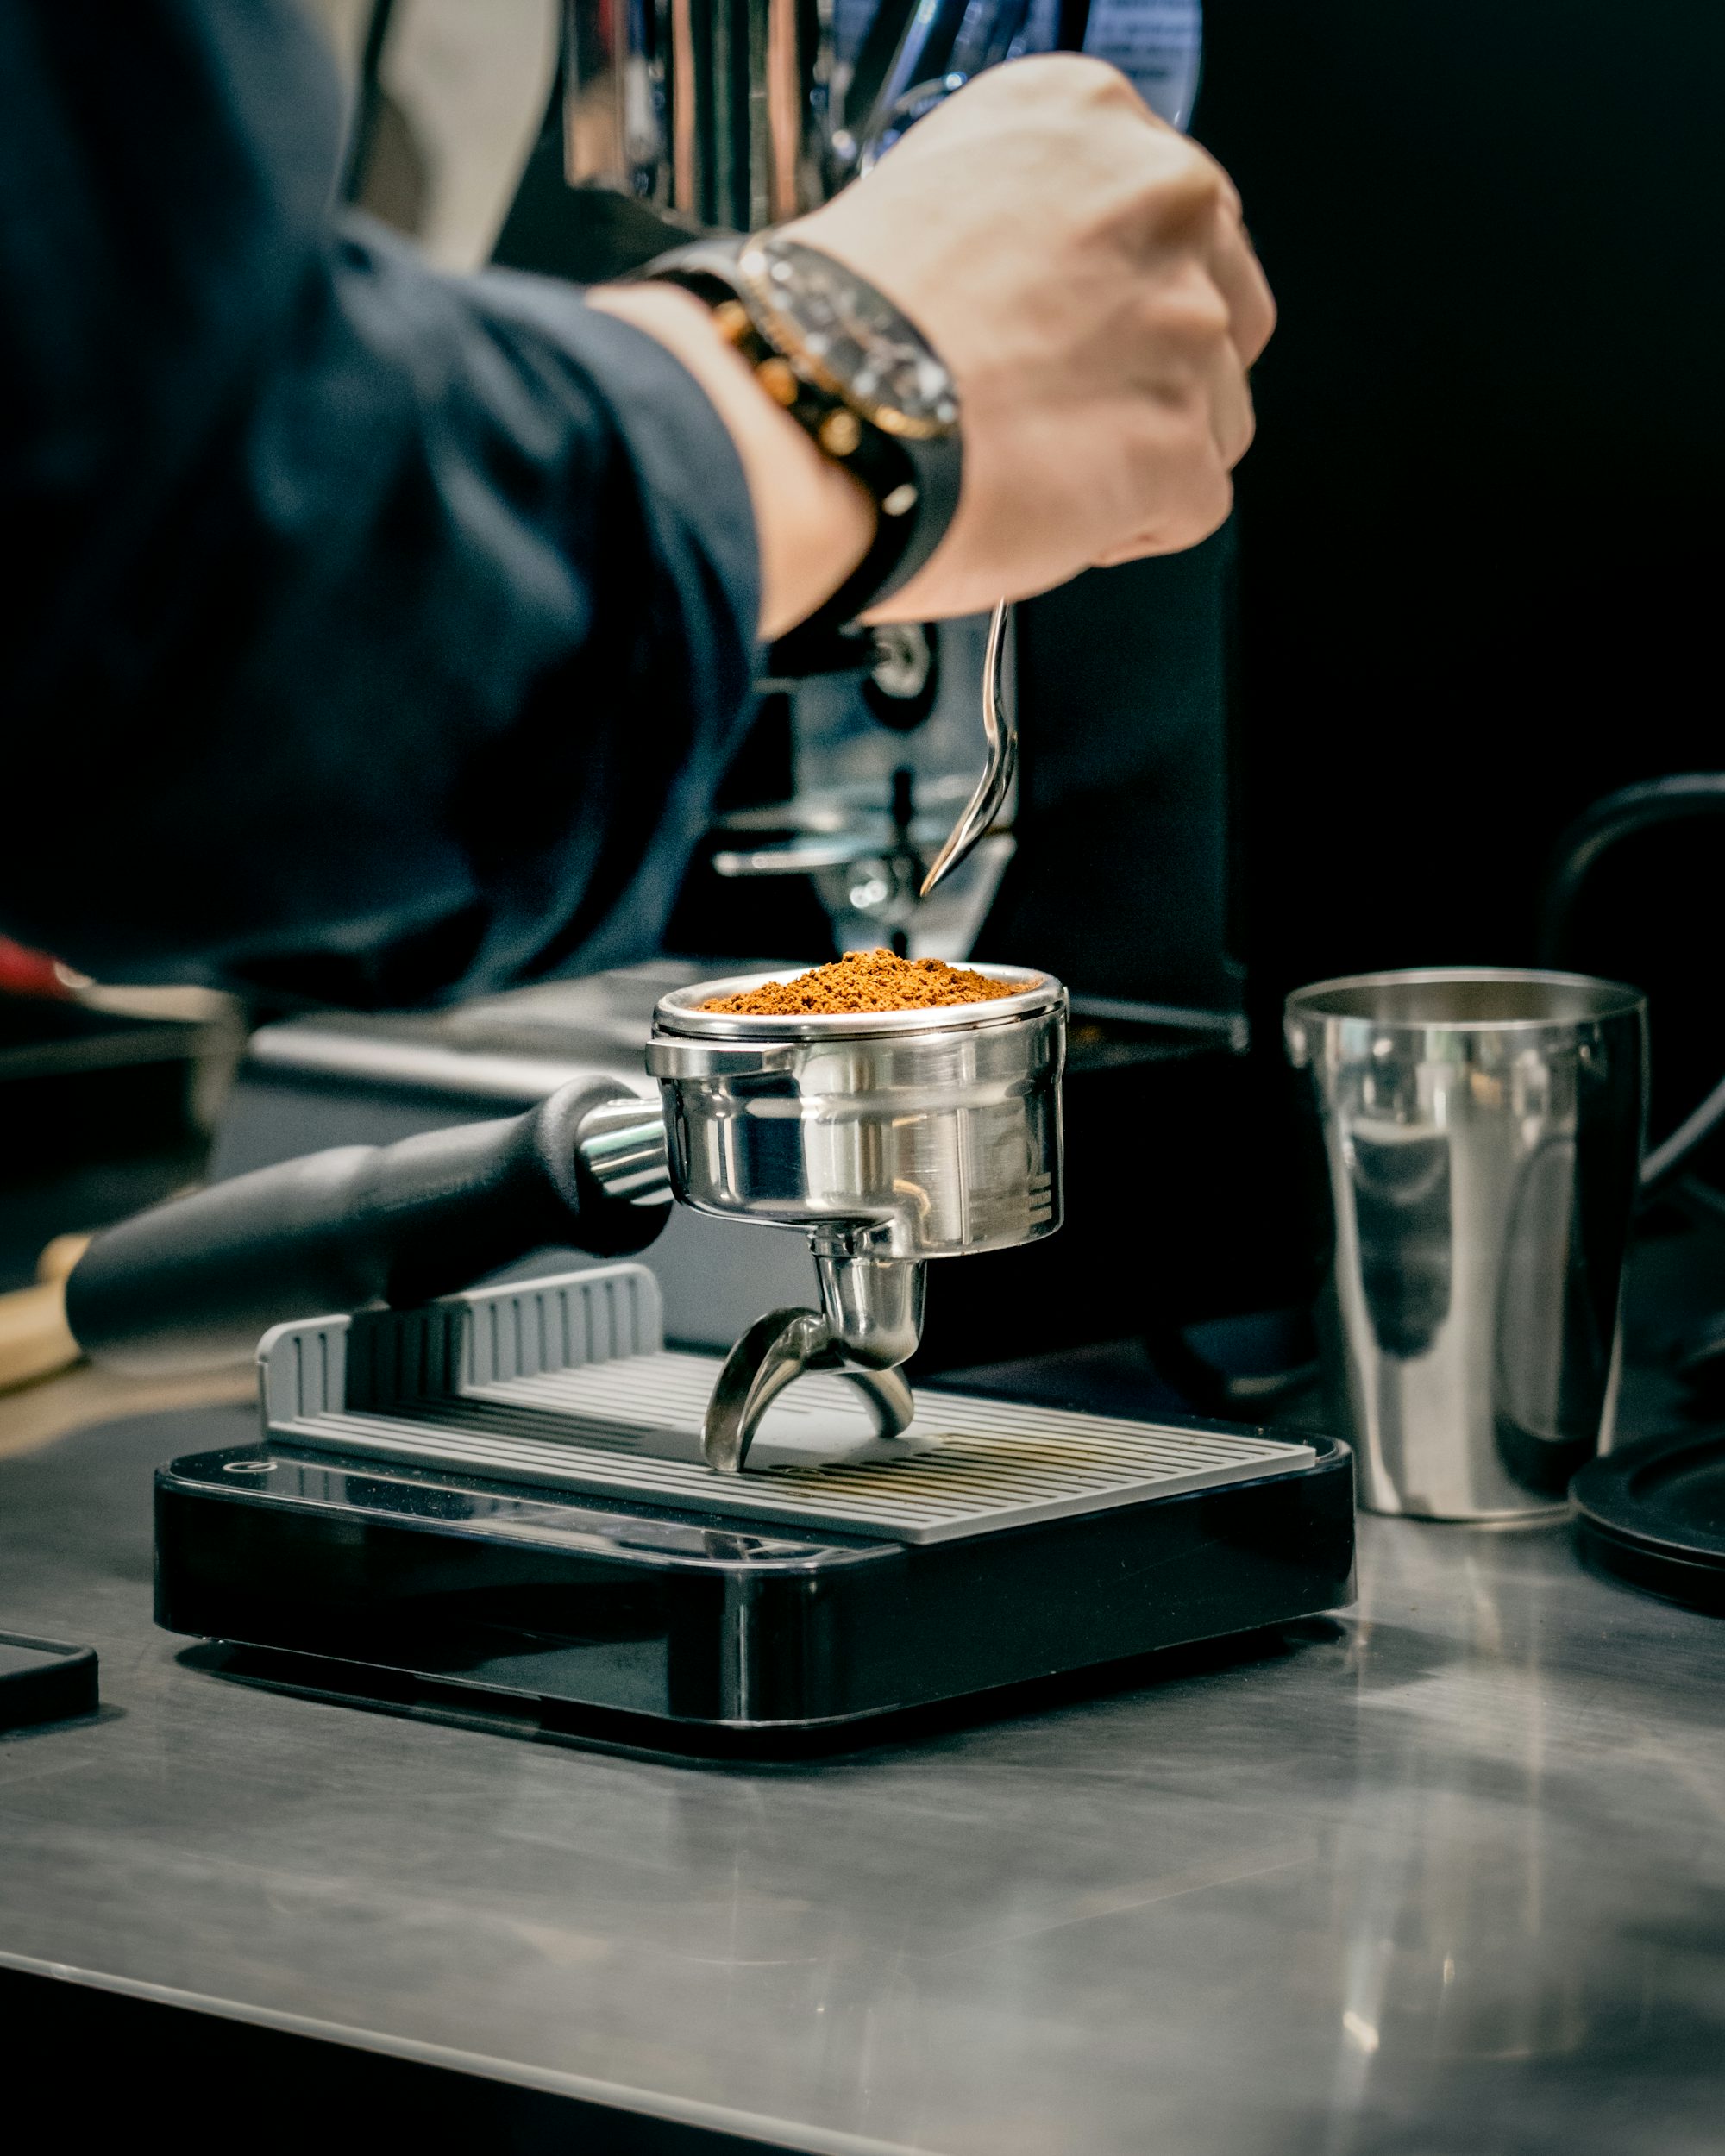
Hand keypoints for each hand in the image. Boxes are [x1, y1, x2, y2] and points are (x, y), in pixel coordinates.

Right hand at [789, 54, 1275, 617]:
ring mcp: (1184, 324)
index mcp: (1087, 117)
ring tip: (1038, 462)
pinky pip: (1195, 500)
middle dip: (1154, 368)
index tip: (1074, 329)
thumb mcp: (931, 200)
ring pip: (1220, 408)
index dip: (1122, 290)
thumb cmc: (834, 332)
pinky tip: (1046, 510)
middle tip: (1060, 407)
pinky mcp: (1184, 443)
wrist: (810, 420)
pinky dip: (1131, 526)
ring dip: (1143, 449)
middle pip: (1221, 301)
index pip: (1171, 208)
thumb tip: (1059, 289)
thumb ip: (1026, 226)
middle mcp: (1157, 201)